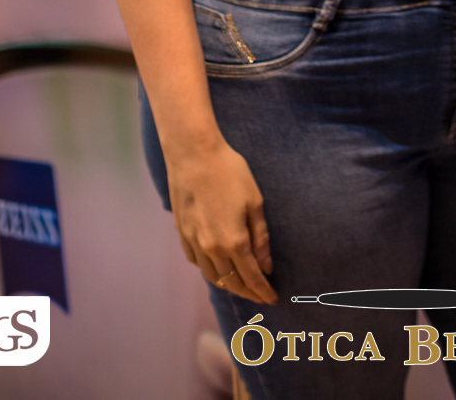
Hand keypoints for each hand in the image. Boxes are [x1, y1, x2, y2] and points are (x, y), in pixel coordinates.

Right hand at [165, 136, 277, 303]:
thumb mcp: (254, 202)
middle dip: (247, 292)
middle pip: (231, 282)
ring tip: (241, 284)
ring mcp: (194, 243)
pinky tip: (217, 267)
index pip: (251, 277)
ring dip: (228, 284)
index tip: (273, 299)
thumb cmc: (229, 172)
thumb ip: (260, 238)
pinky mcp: (182, 234)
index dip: (262, 291)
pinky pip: (197, 262)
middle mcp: (212, 248)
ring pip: (212, 276)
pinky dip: (209, 270)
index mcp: (234, 241)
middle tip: (259, 295)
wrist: (193, 155)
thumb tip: (266, 266)